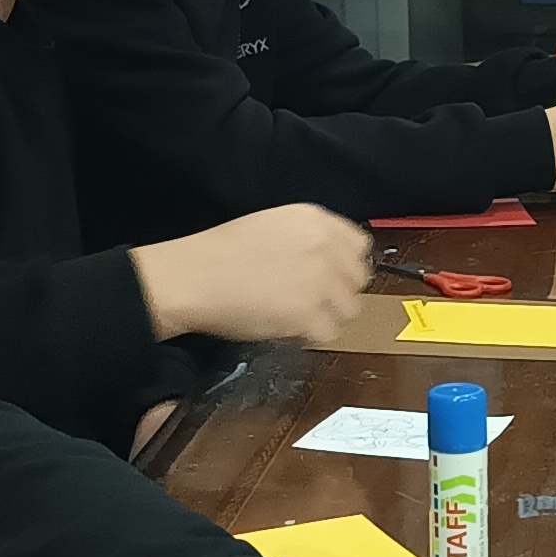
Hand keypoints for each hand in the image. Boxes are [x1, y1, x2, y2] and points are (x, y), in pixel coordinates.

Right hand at [132, 205, 370, 343]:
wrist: (195, 276)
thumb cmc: (222, 250)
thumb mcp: (273, 225)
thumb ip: (309, 237)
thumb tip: (333, 260)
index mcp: (316, 221)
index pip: (360, 246)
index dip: (345, 264)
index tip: (329, 276)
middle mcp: (326, 248)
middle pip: (359, 280)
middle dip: (339, 292)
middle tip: (310, 300)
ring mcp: (321, 283)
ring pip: (350, 310)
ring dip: (328, 316)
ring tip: (296, 315)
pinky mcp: (310, 316)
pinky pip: (329, 333)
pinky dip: (310, 335)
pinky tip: (286, 327)